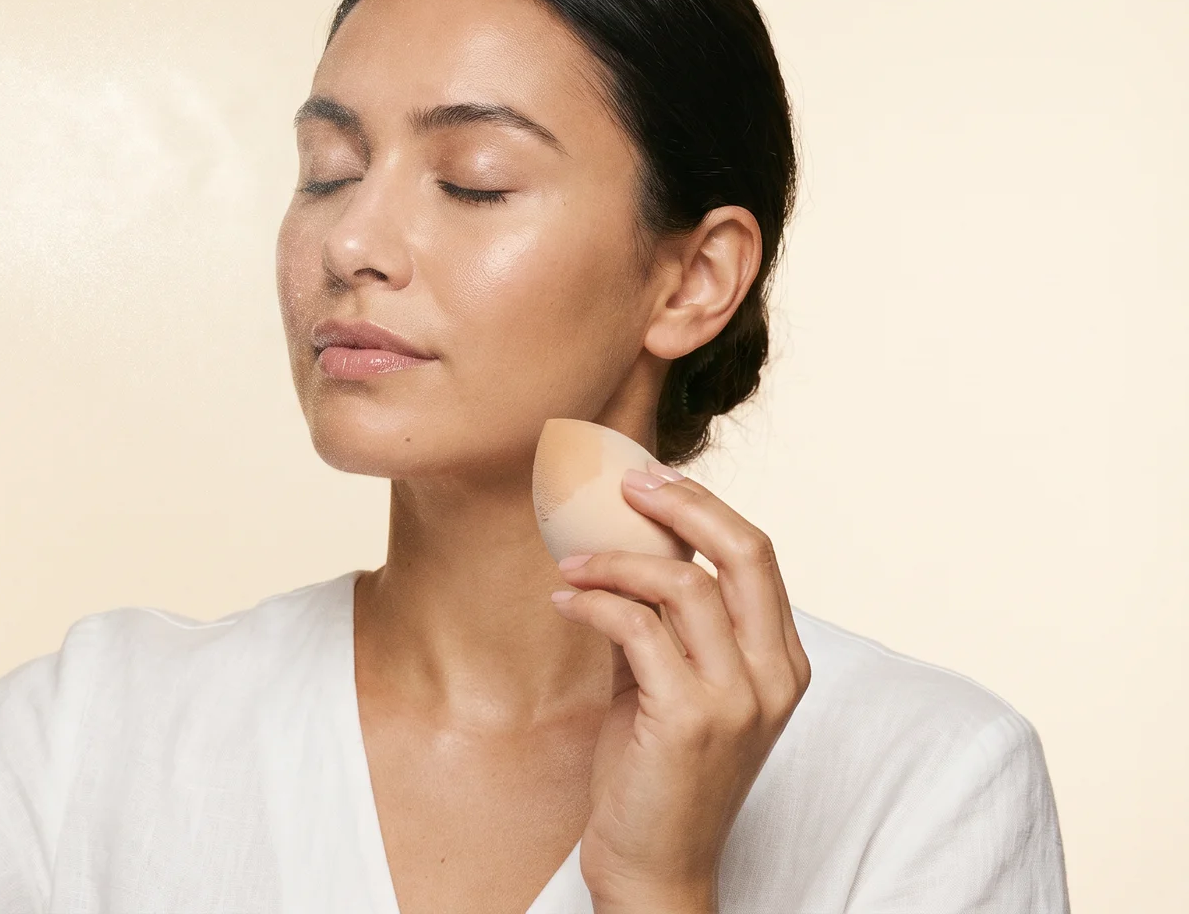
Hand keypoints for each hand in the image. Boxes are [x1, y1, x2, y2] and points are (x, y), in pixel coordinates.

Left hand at [549, 460, 811, 911]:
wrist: (656, 866)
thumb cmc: (658, 774)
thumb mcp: (672, 685)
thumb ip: (666, 623)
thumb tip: (626, 545)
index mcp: (783, 662)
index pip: (758, 556)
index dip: (704, 507)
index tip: (651, 481)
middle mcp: (774, 676)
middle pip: (744, 551)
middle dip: (681, 505)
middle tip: (623, 487)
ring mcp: (738, 699)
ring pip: (685, 584)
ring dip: (615, 562)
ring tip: (570, 568)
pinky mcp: (690, 719)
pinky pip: (638, 629)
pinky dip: (594, 603)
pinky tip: (565, 603)